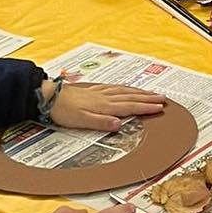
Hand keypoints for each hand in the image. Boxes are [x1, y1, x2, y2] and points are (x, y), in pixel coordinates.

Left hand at [49, 80, 166, 130]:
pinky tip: (127, 88)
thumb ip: (101, 122)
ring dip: (139, 92)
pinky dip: (125, 88)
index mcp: (104, 106)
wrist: (48, 97)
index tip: (160, 107)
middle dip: (148, 98)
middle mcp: (104, 98)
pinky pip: (114, 88)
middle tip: (163, 98)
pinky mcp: (93, 91)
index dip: (146, 107)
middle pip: (131, 97)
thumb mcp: (82, 121)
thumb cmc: (63, 111)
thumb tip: (119, 124)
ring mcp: (99, 93)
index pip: (130, 106)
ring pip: (124, 91)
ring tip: (151, 93)